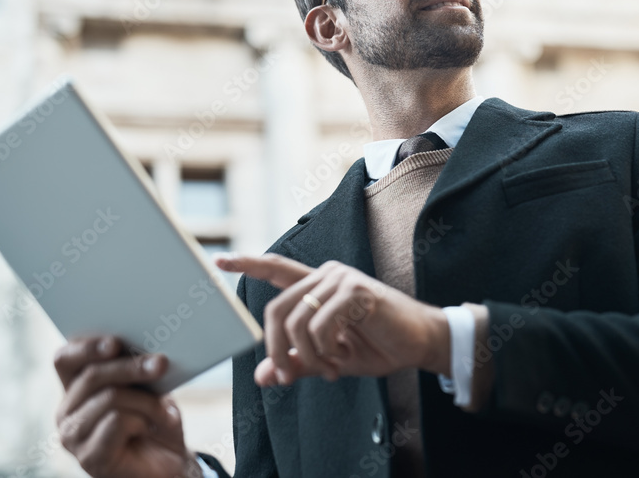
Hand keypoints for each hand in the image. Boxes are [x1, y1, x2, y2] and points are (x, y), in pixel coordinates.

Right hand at [54, 336, 198, 477]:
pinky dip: (143, 420)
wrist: (170, 464)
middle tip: (162, 363)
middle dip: (132, 366)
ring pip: (110, 397)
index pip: (65, 359)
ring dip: (147, 401)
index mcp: (76, 389)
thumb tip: (147, 350)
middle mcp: (67, 412)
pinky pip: (117, 421)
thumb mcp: (149, 387)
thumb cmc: (157, 421)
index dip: (87, 346)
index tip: (115, 342)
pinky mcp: (88, 458)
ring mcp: (73, 437)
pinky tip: (152, 428)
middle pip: (93, 375)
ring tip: (165, 413)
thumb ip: (137, 368)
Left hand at [215, 253, 449, 386]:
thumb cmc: (378, 346)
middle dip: (276, 351)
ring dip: (308, 358)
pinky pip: (320, 326)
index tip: (219, 260)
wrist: (419, 344)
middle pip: (276, 310)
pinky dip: (325, 352)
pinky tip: (342, 360)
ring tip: (329, 371)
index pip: (276, 268)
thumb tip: (262, 375)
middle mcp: (326, 275)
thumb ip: (297, 362)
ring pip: (297, 322)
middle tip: (289, 378)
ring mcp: (341, 279)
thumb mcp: (330, 359)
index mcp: (318, 285)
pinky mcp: (356, 291)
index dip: (247, 263)